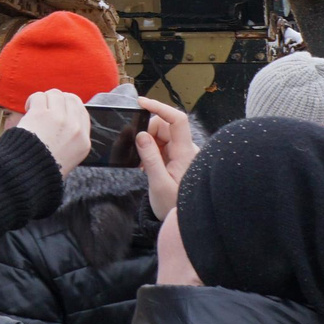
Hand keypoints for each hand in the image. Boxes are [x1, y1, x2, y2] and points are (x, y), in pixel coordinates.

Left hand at [18, 89, 91, 173]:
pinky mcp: (41, 114)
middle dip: (58, 100)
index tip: (59, 109)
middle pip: (71, 98)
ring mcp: (59, 119)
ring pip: (55, 94)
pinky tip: (28, 109)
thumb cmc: (42, 168)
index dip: (70, 106)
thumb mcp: (68, 158)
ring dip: (44, 99)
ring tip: (35, 109)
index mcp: (84, 141)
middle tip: (47, 108)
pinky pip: (39, 96)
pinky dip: (32, 100)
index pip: (83, 112)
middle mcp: (74, 128)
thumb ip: (70, 140)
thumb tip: (64, 120)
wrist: (28, 174)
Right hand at [135, 98, 197, 218]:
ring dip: (148, 144)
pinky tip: (145, 166)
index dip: (160, 107)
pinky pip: (160, 145)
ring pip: (160, 135)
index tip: (141, 103)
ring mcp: (181, 153)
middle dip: (147, 133)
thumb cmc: (172, 205)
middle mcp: (185, 149)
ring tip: (142, 164)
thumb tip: (141, 135)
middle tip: (138, 152)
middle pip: (165, 126)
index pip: (177, 120)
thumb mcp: (158, 183)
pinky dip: (150, 150)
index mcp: (185, 153)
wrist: (179, 220)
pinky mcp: (175, 159)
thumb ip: (150, 158)